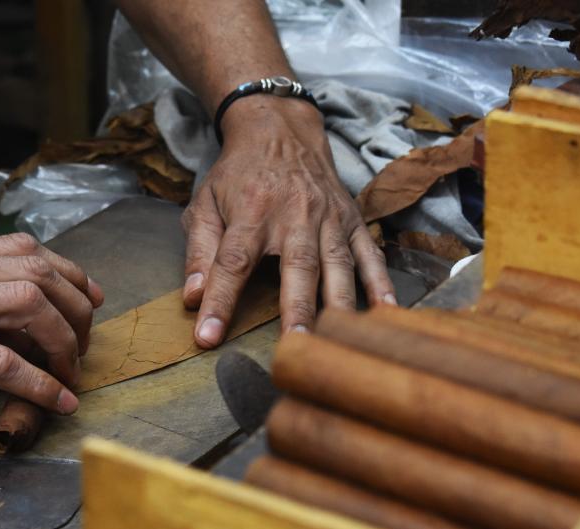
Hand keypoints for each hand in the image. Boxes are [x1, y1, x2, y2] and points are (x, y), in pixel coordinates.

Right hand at [0, 233, 103, 413]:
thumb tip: (1, 315)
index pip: (24, 247)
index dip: (68, 272)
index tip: (87, 298)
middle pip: (39, 271)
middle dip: (76, 308)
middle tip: (85, 343)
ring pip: (30, 304)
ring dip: (64, 341)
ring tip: (72, 372)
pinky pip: (2, 363)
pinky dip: (39, 383)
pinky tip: (57, 400)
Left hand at [181, 96, 394, 347]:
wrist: (280, 129)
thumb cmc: (238, 174)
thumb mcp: (204, 203)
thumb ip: (199, 251)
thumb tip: (192, 298)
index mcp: (252, 212)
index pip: (232, 262)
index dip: (220, 300)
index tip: (208, 336)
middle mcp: (294, 214)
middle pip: (296, 267)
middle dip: (295, 310)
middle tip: (293, 348)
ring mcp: (329, 217)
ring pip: (337, 265)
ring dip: (338, 305)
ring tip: (337, 341)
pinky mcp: (352, 218)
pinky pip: (370, 253)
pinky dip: (381, 282)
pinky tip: (386, 311)